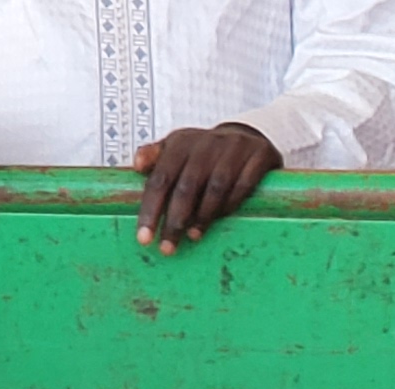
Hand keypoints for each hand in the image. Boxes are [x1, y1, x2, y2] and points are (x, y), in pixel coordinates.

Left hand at [132, 120, 280, 248]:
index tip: (144, 237)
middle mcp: (205, 144)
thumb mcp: (178, 147)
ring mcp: (233, 149)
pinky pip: (243, 185)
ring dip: (203, 216)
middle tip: (168, 247)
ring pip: (215, 188)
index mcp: (181, 142)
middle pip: (186, 186)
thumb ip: (155, 156)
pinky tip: (219, 221)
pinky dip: (230, 205)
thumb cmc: (205, 151)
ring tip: (192, 236)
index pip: (161, 178)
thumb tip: (136, 166)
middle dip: (175, 220)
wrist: (248, 136)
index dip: (151, 209)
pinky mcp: (257, 156)